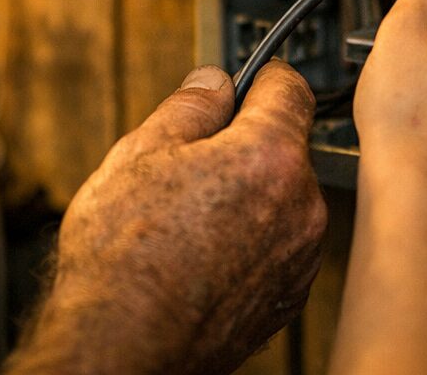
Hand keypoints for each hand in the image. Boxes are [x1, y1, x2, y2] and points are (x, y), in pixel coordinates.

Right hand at [8, 61, 327, 374]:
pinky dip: (250, 241)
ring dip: (249, 196)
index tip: (240, 84)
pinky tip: (202, 254)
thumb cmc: (125, 257)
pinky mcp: (288, 296)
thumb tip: (214, 81)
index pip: (289, 87)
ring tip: (187, 219)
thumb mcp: (140, 154)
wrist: (125, 349)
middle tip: (188, 164)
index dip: (259, 78)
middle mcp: (302, 205)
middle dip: (245, 145)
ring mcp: (300, 256)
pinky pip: (278, 246)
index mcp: (270, 156)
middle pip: (285, 147)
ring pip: (282, 199)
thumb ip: (190, 106)